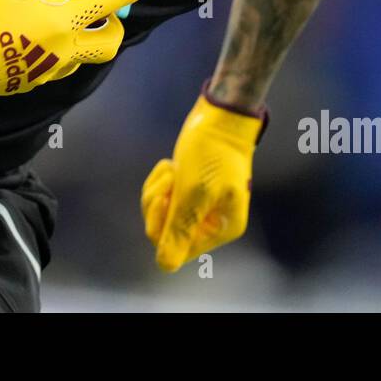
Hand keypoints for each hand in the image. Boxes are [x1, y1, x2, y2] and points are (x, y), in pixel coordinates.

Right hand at [0, 0, 149, 101]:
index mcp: (61, 21)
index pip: (111, 0)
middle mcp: (60, 51)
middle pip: (108, 45)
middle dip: (114, 27)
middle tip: (106, 11)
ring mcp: (43, 72)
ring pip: (80, 61)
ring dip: (83, 42)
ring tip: (70, 22)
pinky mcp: (23, 85)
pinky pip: (51, 70)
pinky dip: (54, 54)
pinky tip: (34, 39)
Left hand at [141, 80, 267, 271]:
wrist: (219, 116)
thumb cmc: (212, 152)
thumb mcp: (194, 192)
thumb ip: (180, 229)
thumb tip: (165, 265)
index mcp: (222, 229)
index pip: (179, 249)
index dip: (164, 227)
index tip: (164, 198)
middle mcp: (212, 222)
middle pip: (167, 233)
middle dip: (158, 205)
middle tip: (167, 179)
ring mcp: (200, 206)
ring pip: (161, 214)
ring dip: (158, 190)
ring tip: (170, 169)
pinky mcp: (188, 190)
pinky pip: (163, 198)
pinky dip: (160, 182)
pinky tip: (170, 166)